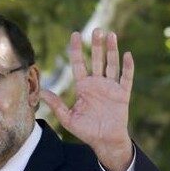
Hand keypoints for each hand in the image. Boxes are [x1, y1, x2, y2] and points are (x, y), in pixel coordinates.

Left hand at [41, 28, 133, 170]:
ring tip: (110, 35)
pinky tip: (127, 55)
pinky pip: (126, 78)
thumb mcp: (68, 118)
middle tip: (96, 30)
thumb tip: (42, 92)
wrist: (103, 141)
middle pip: (97, 60)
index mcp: (84, 87)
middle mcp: (97, 84)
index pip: (79, 64)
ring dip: (111, 50)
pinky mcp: (122, 94)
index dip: (77, 50)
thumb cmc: (86, 130)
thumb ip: (56, 104)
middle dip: (96, 45)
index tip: (74, 35)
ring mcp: (111, 87)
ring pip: (112, 64)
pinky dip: (127, 67)